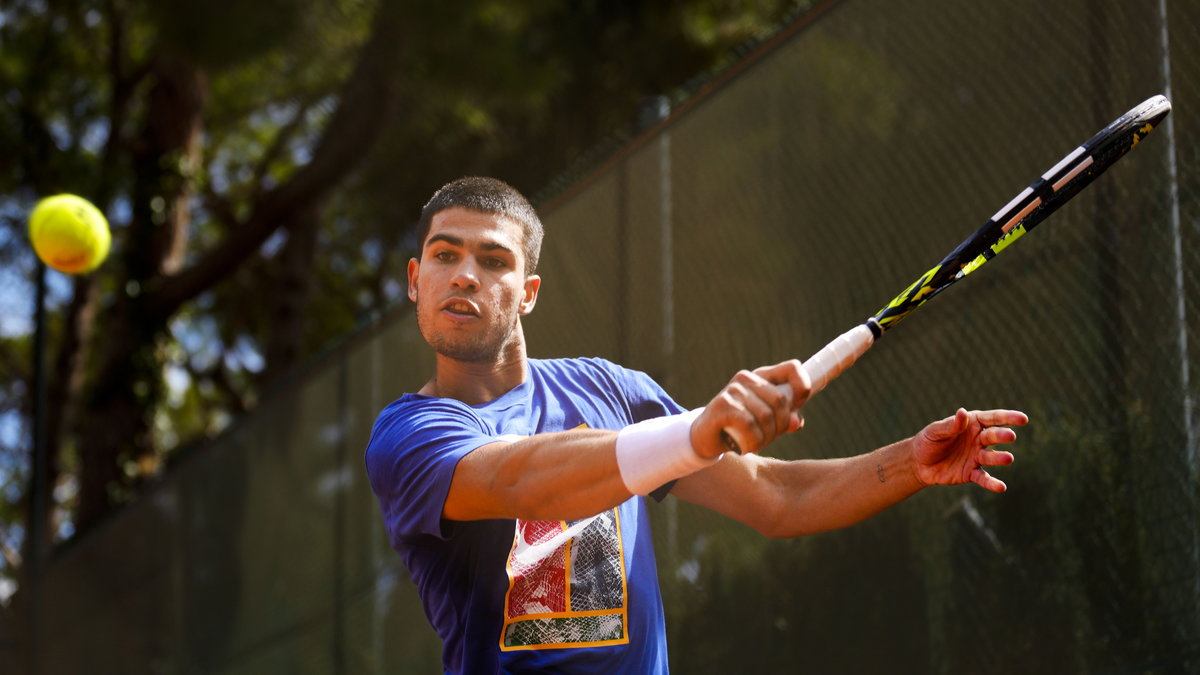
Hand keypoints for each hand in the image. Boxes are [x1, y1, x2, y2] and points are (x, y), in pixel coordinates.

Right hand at [690, 360, 811, 458]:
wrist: (705, 437)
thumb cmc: (741, 427)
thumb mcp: (767, 422)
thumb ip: (786, 420)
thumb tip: (797, 423)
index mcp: (762, 377)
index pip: (793, 368)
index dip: (802, 386)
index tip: (798, 406)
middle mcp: (747, 378)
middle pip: (781, 400)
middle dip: (781, 425)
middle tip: (770, 437)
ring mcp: (734, 390)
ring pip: (766, 416)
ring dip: (766, 437)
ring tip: (756, 443)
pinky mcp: (723, 405)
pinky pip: (750, 425)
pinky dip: (754, 441)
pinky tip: (747, 446)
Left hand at [912, 408, 1028, 492]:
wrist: (918, 463)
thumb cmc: (929, 441)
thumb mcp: (935, 431)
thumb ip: (951, 425)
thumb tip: (963, 412)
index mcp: (972, 424)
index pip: (993, 419)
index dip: (1008, 418)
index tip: (1023, 419)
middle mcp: (979, 440)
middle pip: (993, 436)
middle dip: (1002, 436)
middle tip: (1010, 436)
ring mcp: (977, 457)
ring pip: (991, 457)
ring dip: (1000, 458)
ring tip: (1008, 459)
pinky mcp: (971, 473)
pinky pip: (983, 478)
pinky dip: (991, 483)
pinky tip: (1001, 487)